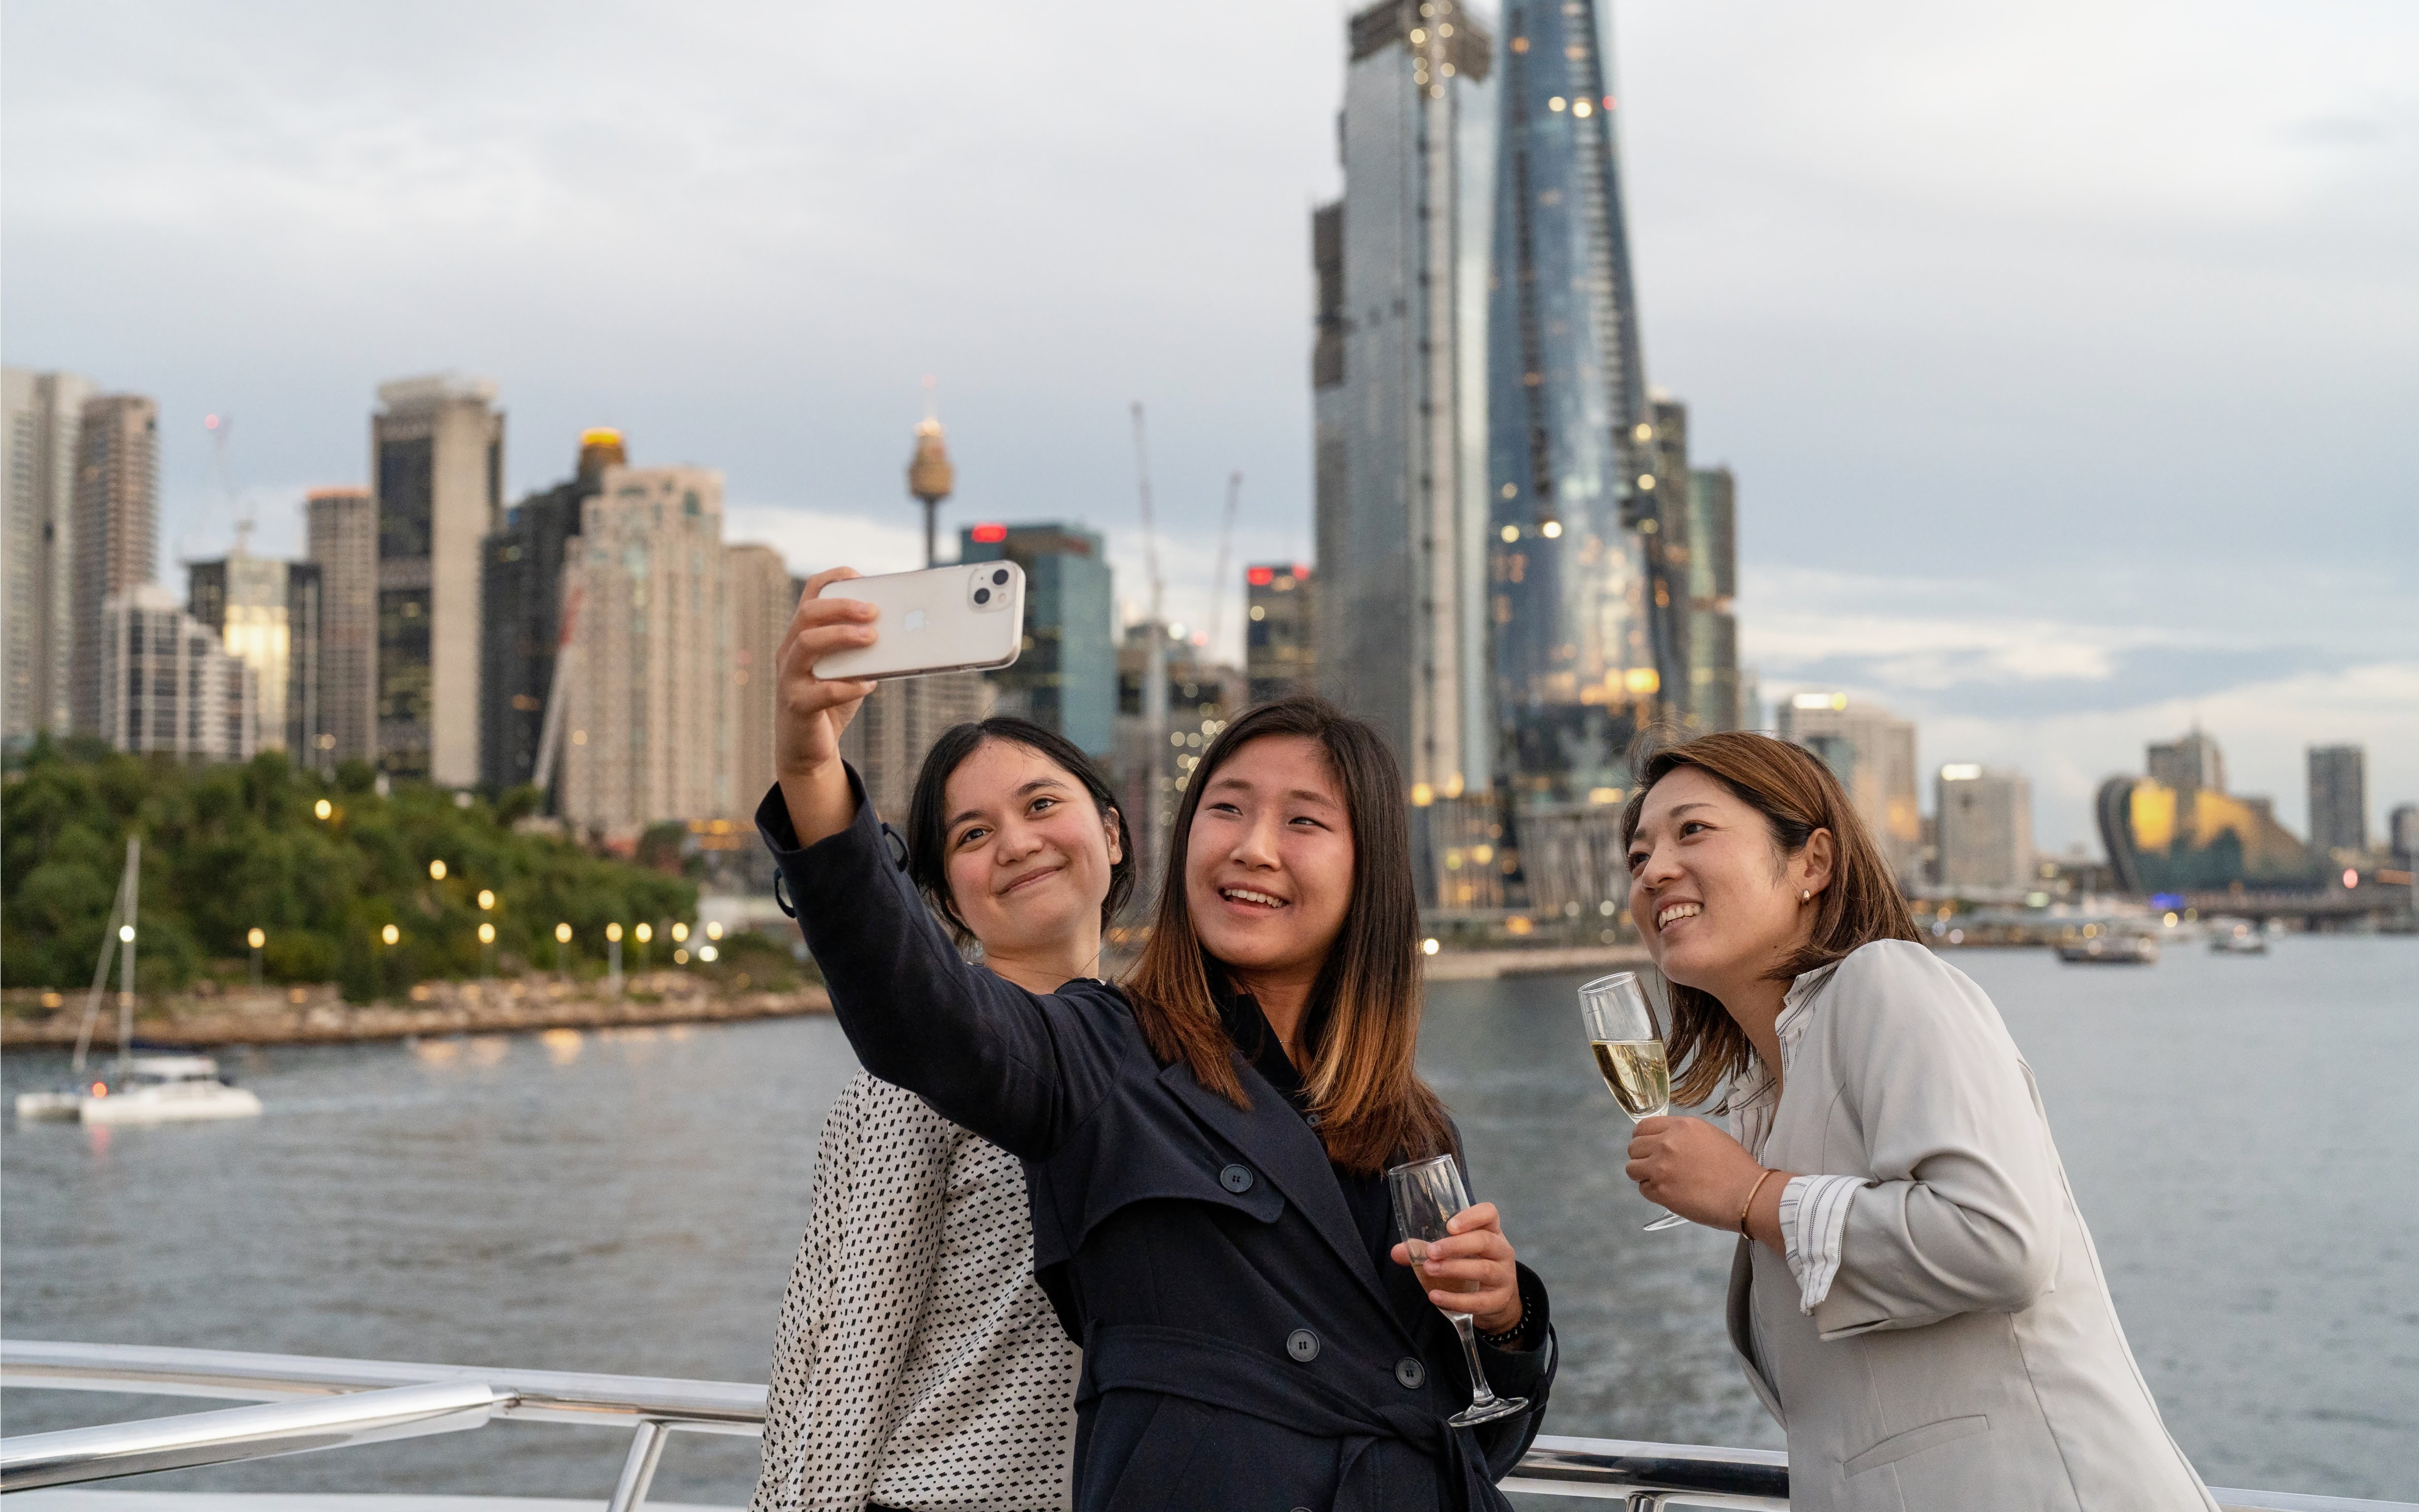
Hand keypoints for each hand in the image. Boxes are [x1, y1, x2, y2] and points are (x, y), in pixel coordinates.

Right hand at [774, 568, 879, 846]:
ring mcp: (789, 678)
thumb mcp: (848, 669)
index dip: (834, 578)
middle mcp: (790, 651)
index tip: (860, 576)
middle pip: (808, 614)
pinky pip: (820, 691)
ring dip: (841, 636)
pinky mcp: (796, 706)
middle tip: (874, 611)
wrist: (807, 749)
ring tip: (872, 638)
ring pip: (805, 644)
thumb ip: (862, 651)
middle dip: (842, 607)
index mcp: (803, 635)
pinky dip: (847, 686)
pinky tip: (869, 685)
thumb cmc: (830, 701)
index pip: (811, 594)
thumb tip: (899, 632)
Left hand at [1389, 1201, 1522, 1335]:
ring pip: (1484, 1269)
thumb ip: (1425, 1249)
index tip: (1449, 1226)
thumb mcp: (1454, 1254)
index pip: (1489, 1213)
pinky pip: (1479, 1300)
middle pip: (1485, 1241)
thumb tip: (1397, 1251)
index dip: (1471, 1216)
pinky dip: (1456, 1299)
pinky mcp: (1499, 1300)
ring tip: (1429, 1269)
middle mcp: (1501, 1250)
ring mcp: (1504, 1276)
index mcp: (1491, 1231)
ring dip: (1454, 1268)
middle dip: (1456, 1245)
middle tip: (1431, 1252)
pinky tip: (1436, 1296)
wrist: (1497, 1300)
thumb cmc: (1472, 1266)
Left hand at [1625, 1116, 1767, 1231]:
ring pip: (1632, 1168)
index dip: (1643, 1138)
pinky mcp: (1660, 1191)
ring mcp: (1660, 1168)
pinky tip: (1670, 1194)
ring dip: (1644, 1175)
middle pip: (1634, 1147)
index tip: (1649, 1147)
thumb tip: (1668, 1142)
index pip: (1643, 1127)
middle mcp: (1666, 1143)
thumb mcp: (1710, 1136)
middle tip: (1656, 1167)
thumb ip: (1685, 1136)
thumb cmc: (1736, 1167)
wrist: (1746, 1194)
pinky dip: (1652, 1192)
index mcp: (1680, 1127)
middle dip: (1642, 1157)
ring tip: (1661, 1181)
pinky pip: (1643, 1189)